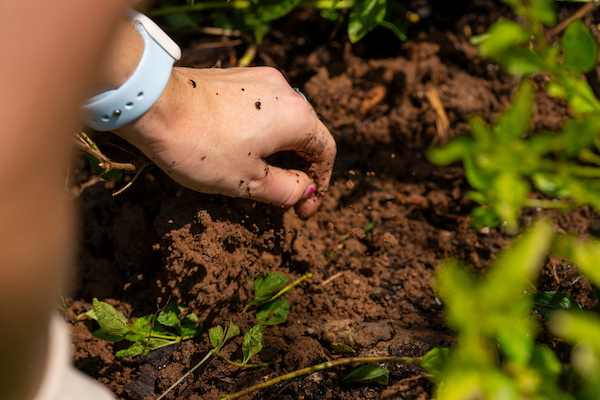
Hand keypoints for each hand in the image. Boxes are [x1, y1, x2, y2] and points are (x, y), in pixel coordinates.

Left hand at [115, 66, 335, 217]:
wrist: (151, 104)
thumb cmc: (202, 145)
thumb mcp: (249, 181)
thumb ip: (286, 190)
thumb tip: (304, 190)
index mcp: (296, 116)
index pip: (325, 152)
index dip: (320, 185)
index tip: (304, 210)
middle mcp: (283, 90)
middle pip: (305, 135)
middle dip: (298, 170)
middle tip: (283, 198)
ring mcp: (257, 79)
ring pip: (280, 122)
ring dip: (276, 153)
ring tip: (257, 180)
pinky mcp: (234, 78)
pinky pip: (258, 110)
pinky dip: (258, 135)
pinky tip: (237, 154)